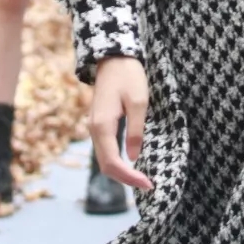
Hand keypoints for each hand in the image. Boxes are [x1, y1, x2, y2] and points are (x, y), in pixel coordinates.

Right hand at [90, 57, 151, 191]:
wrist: (113, 57)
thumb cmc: (128, 76)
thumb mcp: (139, 102)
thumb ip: (136, 131)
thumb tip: (133, 158)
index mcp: (103, 126)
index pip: (113, 163)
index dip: (130, 177)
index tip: (149, 184)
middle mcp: (95, 130)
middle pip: (106, 166)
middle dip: (126, 180)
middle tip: (149, 185)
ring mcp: (95, 128)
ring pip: (105, 160)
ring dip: (121, 173)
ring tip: (143, 179)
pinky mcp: (100, 125)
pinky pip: (106, 150)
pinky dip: (118, 162)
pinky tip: (132, 164)